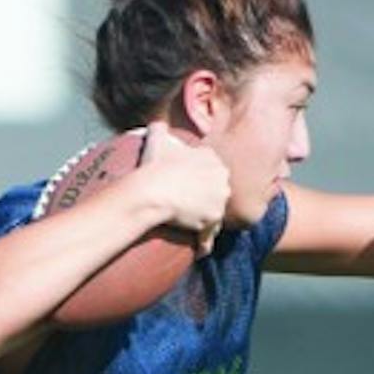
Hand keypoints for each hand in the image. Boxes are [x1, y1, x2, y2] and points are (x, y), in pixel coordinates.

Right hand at [137, 121, 229, 253]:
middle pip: (217, 194)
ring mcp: (219, 199)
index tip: (191, 192)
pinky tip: (200, 251)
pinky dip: (204, 244)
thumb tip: (154, 121)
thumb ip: (159, 127)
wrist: (151, 190)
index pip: (211, 173)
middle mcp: (221, 177)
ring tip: (194, 230)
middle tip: (192, 211)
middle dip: (208, 202)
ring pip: (215, 215)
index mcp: (212, 157)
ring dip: (207, 224)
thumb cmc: (153, 165)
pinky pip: (210, 236)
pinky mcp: (212, 219)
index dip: (201, 184)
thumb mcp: (157, 139)